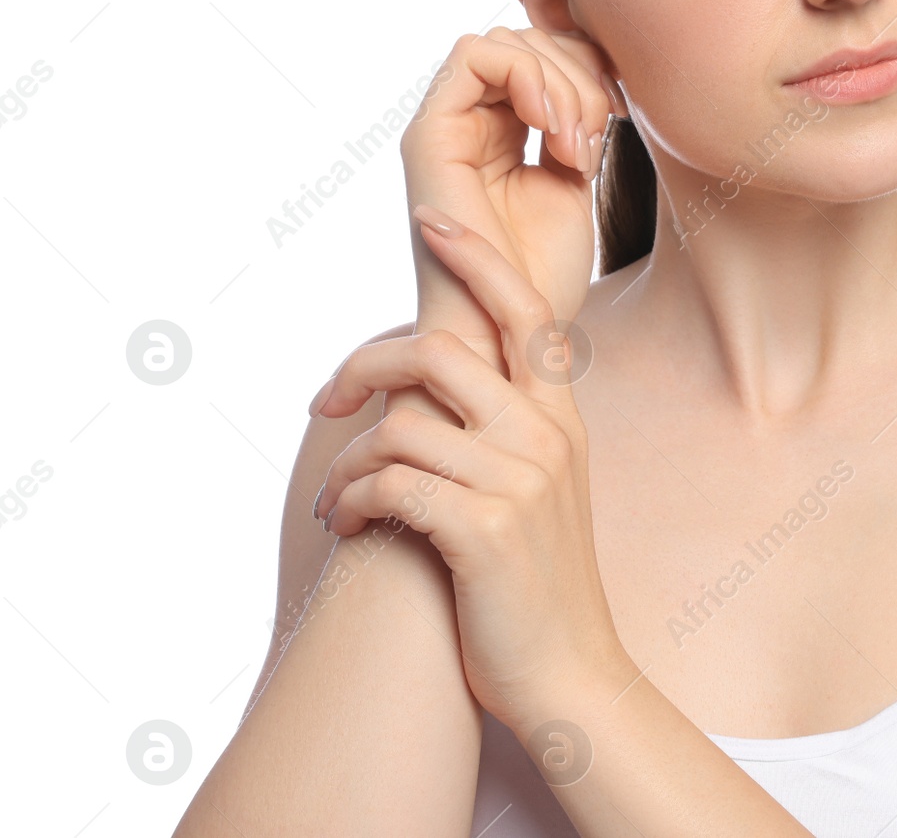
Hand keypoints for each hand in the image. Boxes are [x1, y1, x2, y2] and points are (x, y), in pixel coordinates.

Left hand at [310, 207, 628, 729]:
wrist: (571, 676)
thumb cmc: (538, 582)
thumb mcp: (542, 486)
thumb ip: (508, 427)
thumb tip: (442, 382)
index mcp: (562, 417)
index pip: (524, 309)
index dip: (476, 257)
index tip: (432, 220)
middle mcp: (546, 436)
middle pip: (440, 351)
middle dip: (364, 367)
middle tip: (325, 402)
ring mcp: (518, 481)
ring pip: (401, 425)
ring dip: (346, 462)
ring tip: (335, 498)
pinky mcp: (483, 530)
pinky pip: (390, 484)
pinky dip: (351, 501)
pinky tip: (346, 527)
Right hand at [403, 24, 624, 375]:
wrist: (509, 335)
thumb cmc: (542, 276)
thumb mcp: (573, 181)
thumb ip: (573, 122)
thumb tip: (597, 63)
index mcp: (503, 133)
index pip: (544, 55)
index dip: (587, 68)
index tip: (615, 119)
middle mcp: (469, 124)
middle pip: (528, 40)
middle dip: (579, 76)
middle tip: (595, 140)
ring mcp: (446, 127)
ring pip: (506, 40)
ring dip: (560, 82)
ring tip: (577, 150)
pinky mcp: (428, 136)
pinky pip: (474, 55)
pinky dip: (527, 75)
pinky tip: (553, 130)